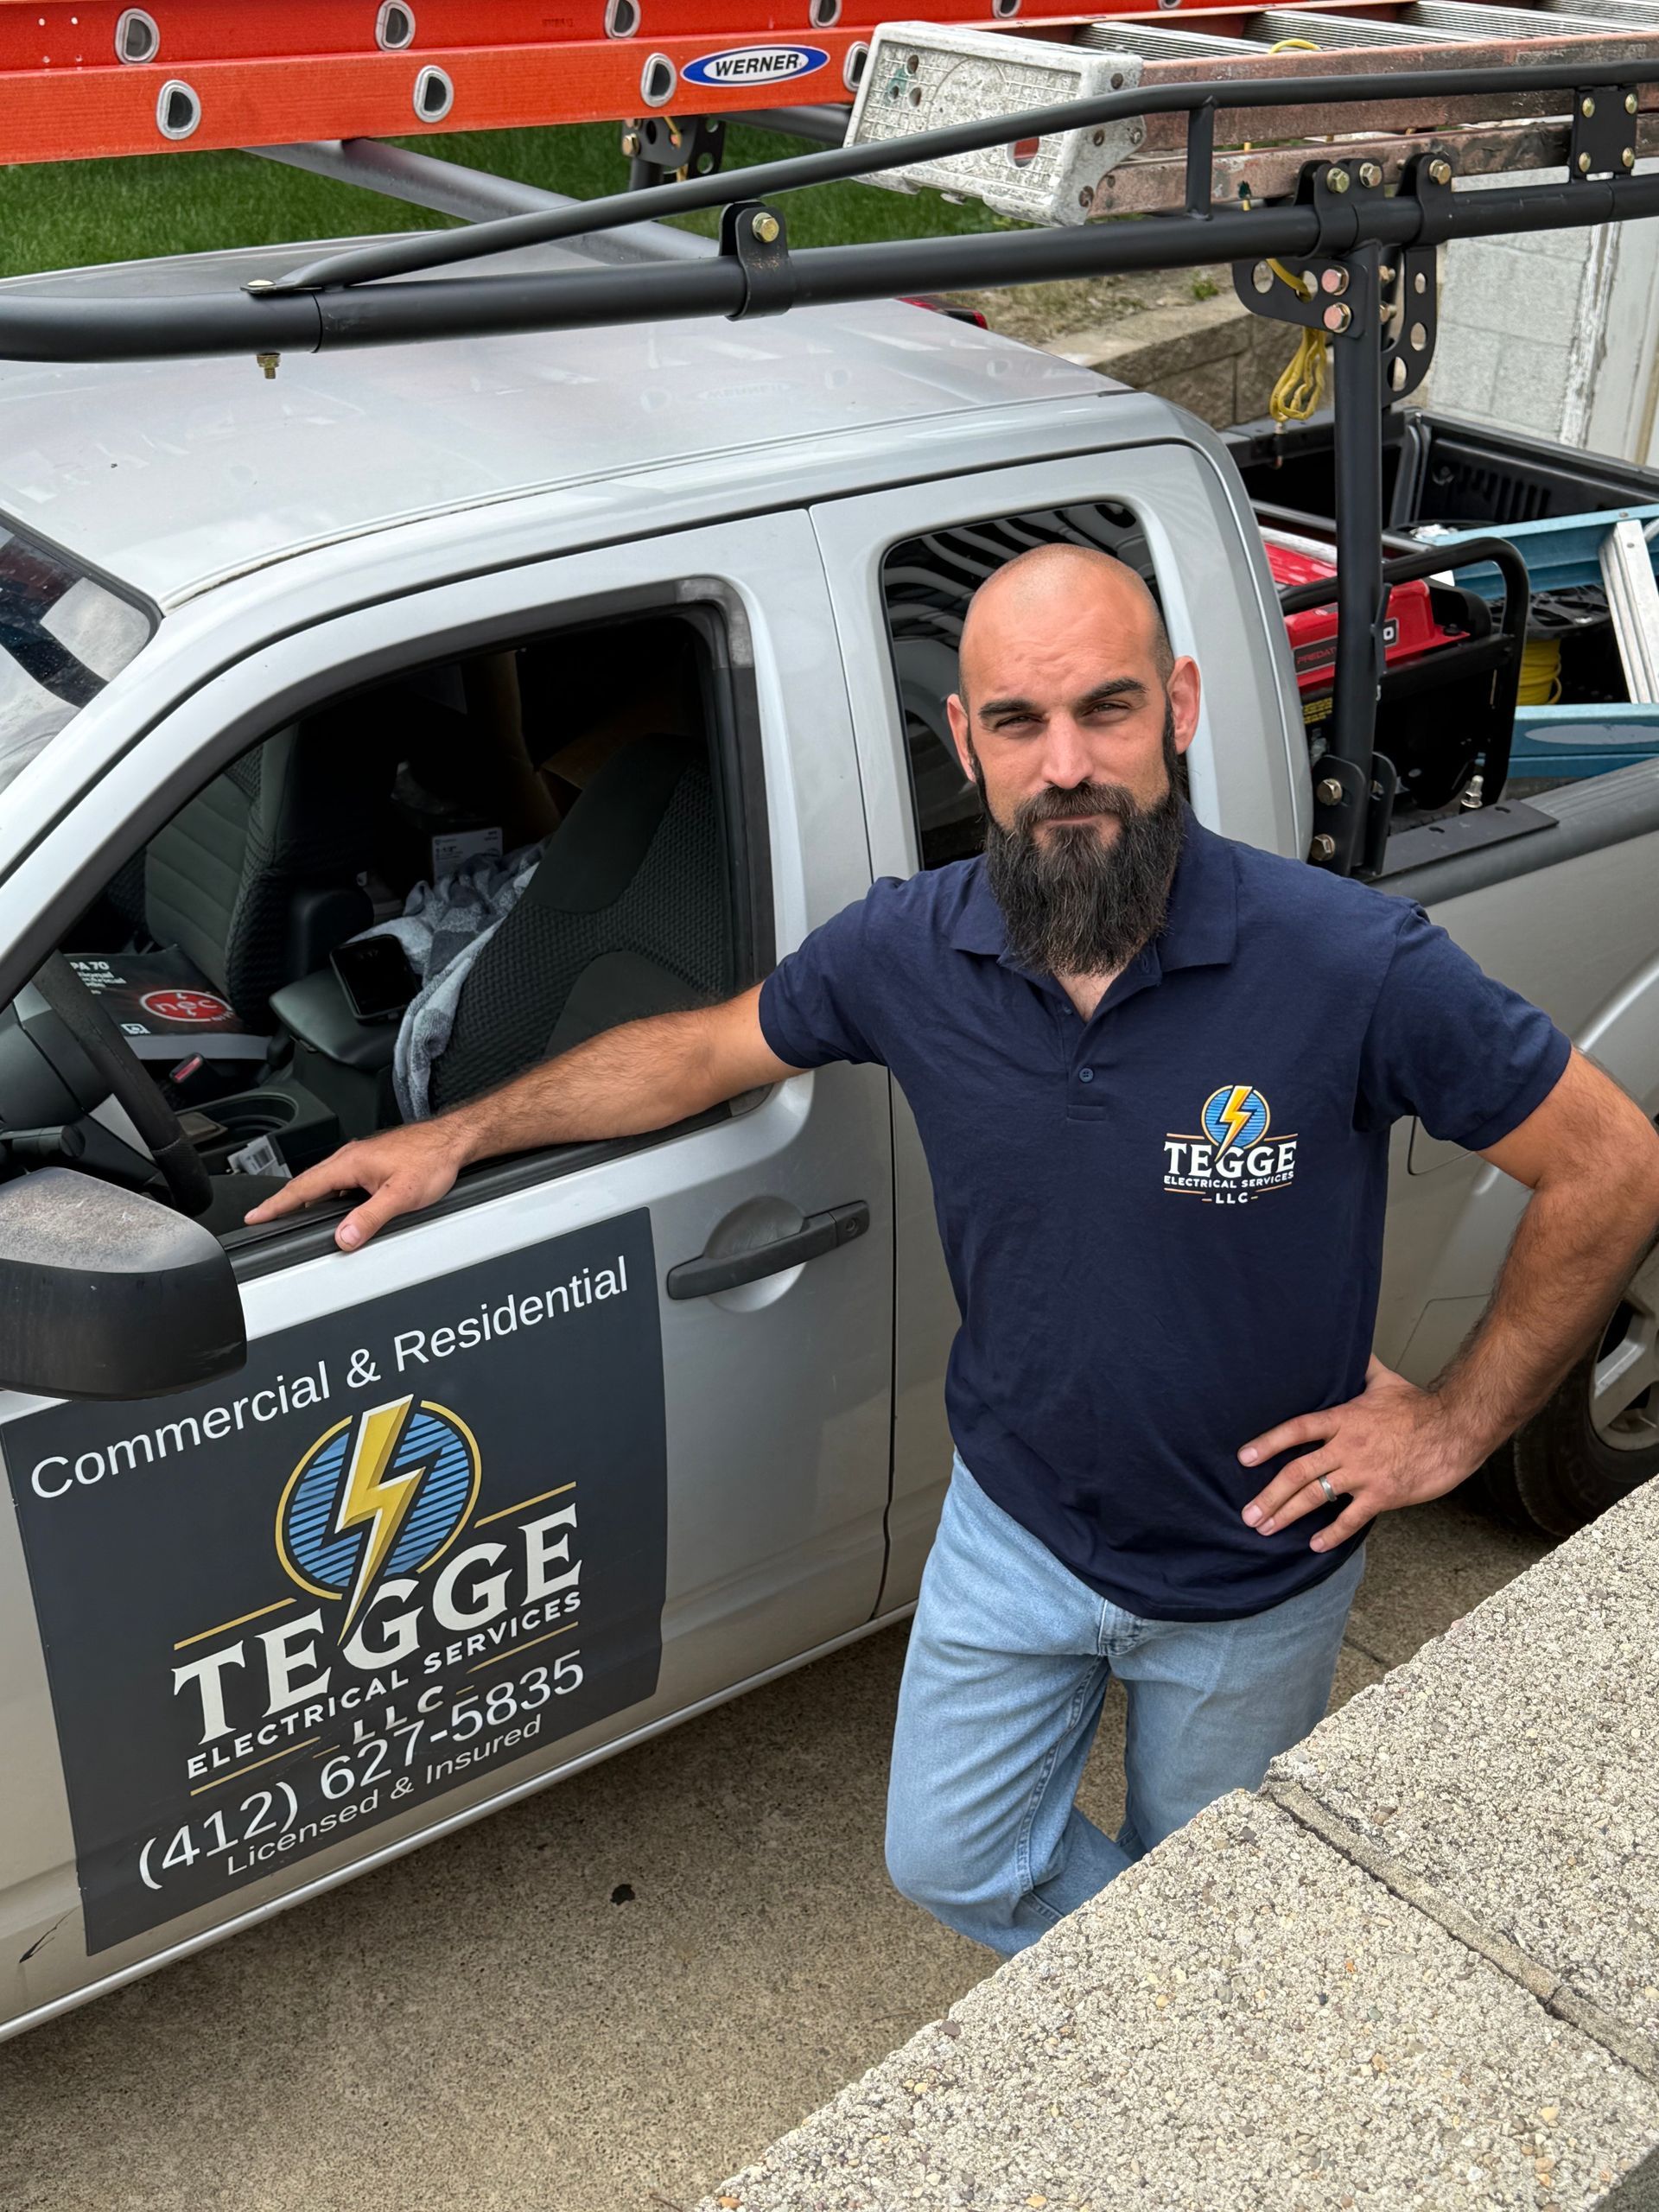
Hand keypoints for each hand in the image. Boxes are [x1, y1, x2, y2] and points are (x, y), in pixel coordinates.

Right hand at [243, 1120, 471, 1250]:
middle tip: (264, 1218)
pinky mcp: (372, 1163)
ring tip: (290, 1215)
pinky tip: (332, 1207)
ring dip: (306, 1198)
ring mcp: (361, 1159)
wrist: (453, 1141)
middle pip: (308, 1183)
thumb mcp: (401, 1195)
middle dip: (284, 1201)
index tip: (255, 1215)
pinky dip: (328, 1194)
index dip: (276, 1204)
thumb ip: (370, 1218)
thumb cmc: (432, 1159)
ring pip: (325, 1182)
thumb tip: (344, 1237)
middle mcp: (351, 1157)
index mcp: (350, 1162)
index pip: (303, 1186)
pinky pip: (340, 1181)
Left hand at [1237, 1355, 1476, 1551]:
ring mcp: (1363, 1473)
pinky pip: (1350, 1518)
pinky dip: (1331, 1533)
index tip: (1244, 1458)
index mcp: (1343, 1419)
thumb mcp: (1385, 1381)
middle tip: (1249, 1514)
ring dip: (1287, 1514)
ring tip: (1266, 1529)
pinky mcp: (1382, 1494)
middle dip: (1269, 1495)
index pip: (1296, 1430)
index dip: (1268, 1443)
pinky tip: (1315, 1544)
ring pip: (1316, 1496)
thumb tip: (1351, 1347)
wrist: (1455, 1429)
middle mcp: (1346, 1447)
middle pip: (1298, 1472)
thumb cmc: (1420, 1407)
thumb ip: (1362, 1368)